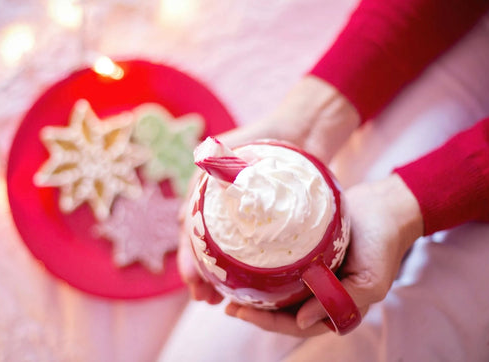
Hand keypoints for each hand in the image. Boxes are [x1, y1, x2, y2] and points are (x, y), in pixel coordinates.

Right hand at [177, 76, 359, 302]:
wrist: (303, 131)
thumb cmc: (264, 137)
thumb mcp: (228, 153)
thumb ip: (206, 179)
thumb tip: (185, 220)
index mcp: (205, 194)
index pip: (191, 232)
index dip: (188, 258)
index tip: (191, 281)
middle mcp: (220, 208)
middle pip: (204, 247)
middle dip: (200, 275)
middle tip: (204, 299)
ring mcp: (243, 217)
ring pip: (225, 252)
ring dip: (218, 277)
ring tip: (219, 301)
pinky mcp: (264, 223)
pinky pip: (252, 249)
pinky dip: (245, 268)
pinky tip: (246, 286)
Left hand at [225, 174, 423, 336]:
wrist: (385, 206)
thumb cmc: (382, 245)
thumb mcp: (370, 282)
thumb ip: (341, 304)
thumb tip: (301, 322)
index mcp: (333, 307)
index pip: (295, 324)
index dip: (266, 322)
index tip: (239, 311)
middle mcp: (319, 293)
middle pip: (281, 310)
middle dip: (254, 310)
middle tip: (227, 302)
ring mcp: (311, 272)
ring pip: (278, 289)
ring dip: (255, 290)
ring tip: (229, 285)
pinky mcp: (306, 251)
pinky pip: (281, 263)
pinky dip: (263, 266)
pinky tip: (244, 261)